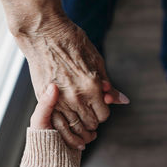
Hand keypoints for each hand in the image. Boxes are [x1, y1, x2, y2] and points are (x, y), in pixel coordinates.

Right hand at [15, 16, 128, 148]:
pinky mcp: (43, 98)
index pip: (103, 115)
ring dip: (80, 130)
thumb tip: (124, 100)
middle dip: (93, 121)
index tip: (100, 108)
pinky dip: (65, 132)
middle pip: (90, 123)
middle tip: (91, 117)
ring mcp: (58, 99)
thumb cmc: (74, 43)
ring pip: (74, 127)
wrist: (44, 34)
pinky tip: (70, 131)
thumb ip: (109, 86)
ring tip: (83, 129)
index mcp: (92, 87)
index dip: (103, 113)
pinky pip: (56, 125)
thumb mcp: (97, 62)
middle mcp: (76, 97)